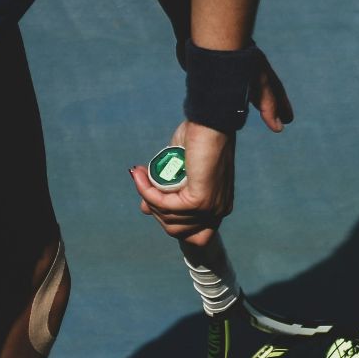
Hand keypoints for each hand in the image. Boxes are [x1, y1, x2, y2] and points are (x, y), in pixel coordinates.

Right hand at [131, 50, 292, 244]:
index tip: (152, 203)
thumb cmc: (198, 139)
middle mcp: (218, 212)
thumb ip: (166, 192)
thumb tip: (145, 210)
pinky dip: (149, 192)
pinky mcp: (200, 201)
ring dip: (149, 198)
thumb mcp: (178, 171)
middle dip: (156, 211)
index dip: (168, 222)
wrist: (210, 122)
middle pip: (177, 231)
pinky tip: (141, 175)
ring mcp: (211, 209)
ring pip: (169, 220)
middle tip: (144, 185)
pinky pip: (166, 205)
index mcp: (218, 207)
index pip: (193, 235)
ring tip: (140, 174)